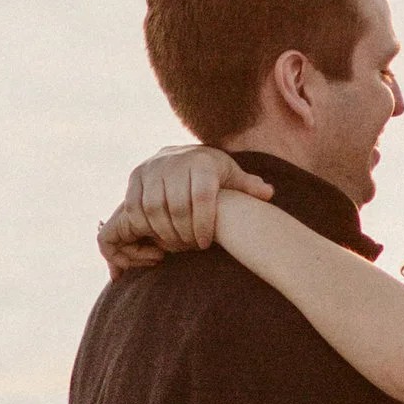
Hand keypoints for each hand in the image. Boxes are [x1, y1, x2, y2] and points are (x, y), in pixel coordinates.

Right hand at [97, 143, 273, 272]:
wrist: (183, 156)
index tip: (206, 243)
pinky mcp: (135, 176)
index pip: (202, 197)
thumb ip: (249, 186)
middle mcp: (175, 161)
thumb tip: (268, 193)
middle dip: (185, 233)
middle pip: (177, 206)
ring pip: (154, 209)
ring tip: (178, 244)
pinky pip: (135, 207)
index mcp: (202, 161)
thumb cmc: (214, 174)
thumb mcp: (233, 177)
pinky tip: (159, 236)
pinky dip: (145, 226)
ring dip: (165, 233)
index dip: (204, 225)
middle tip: (192, 247)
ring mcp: (152, 168)